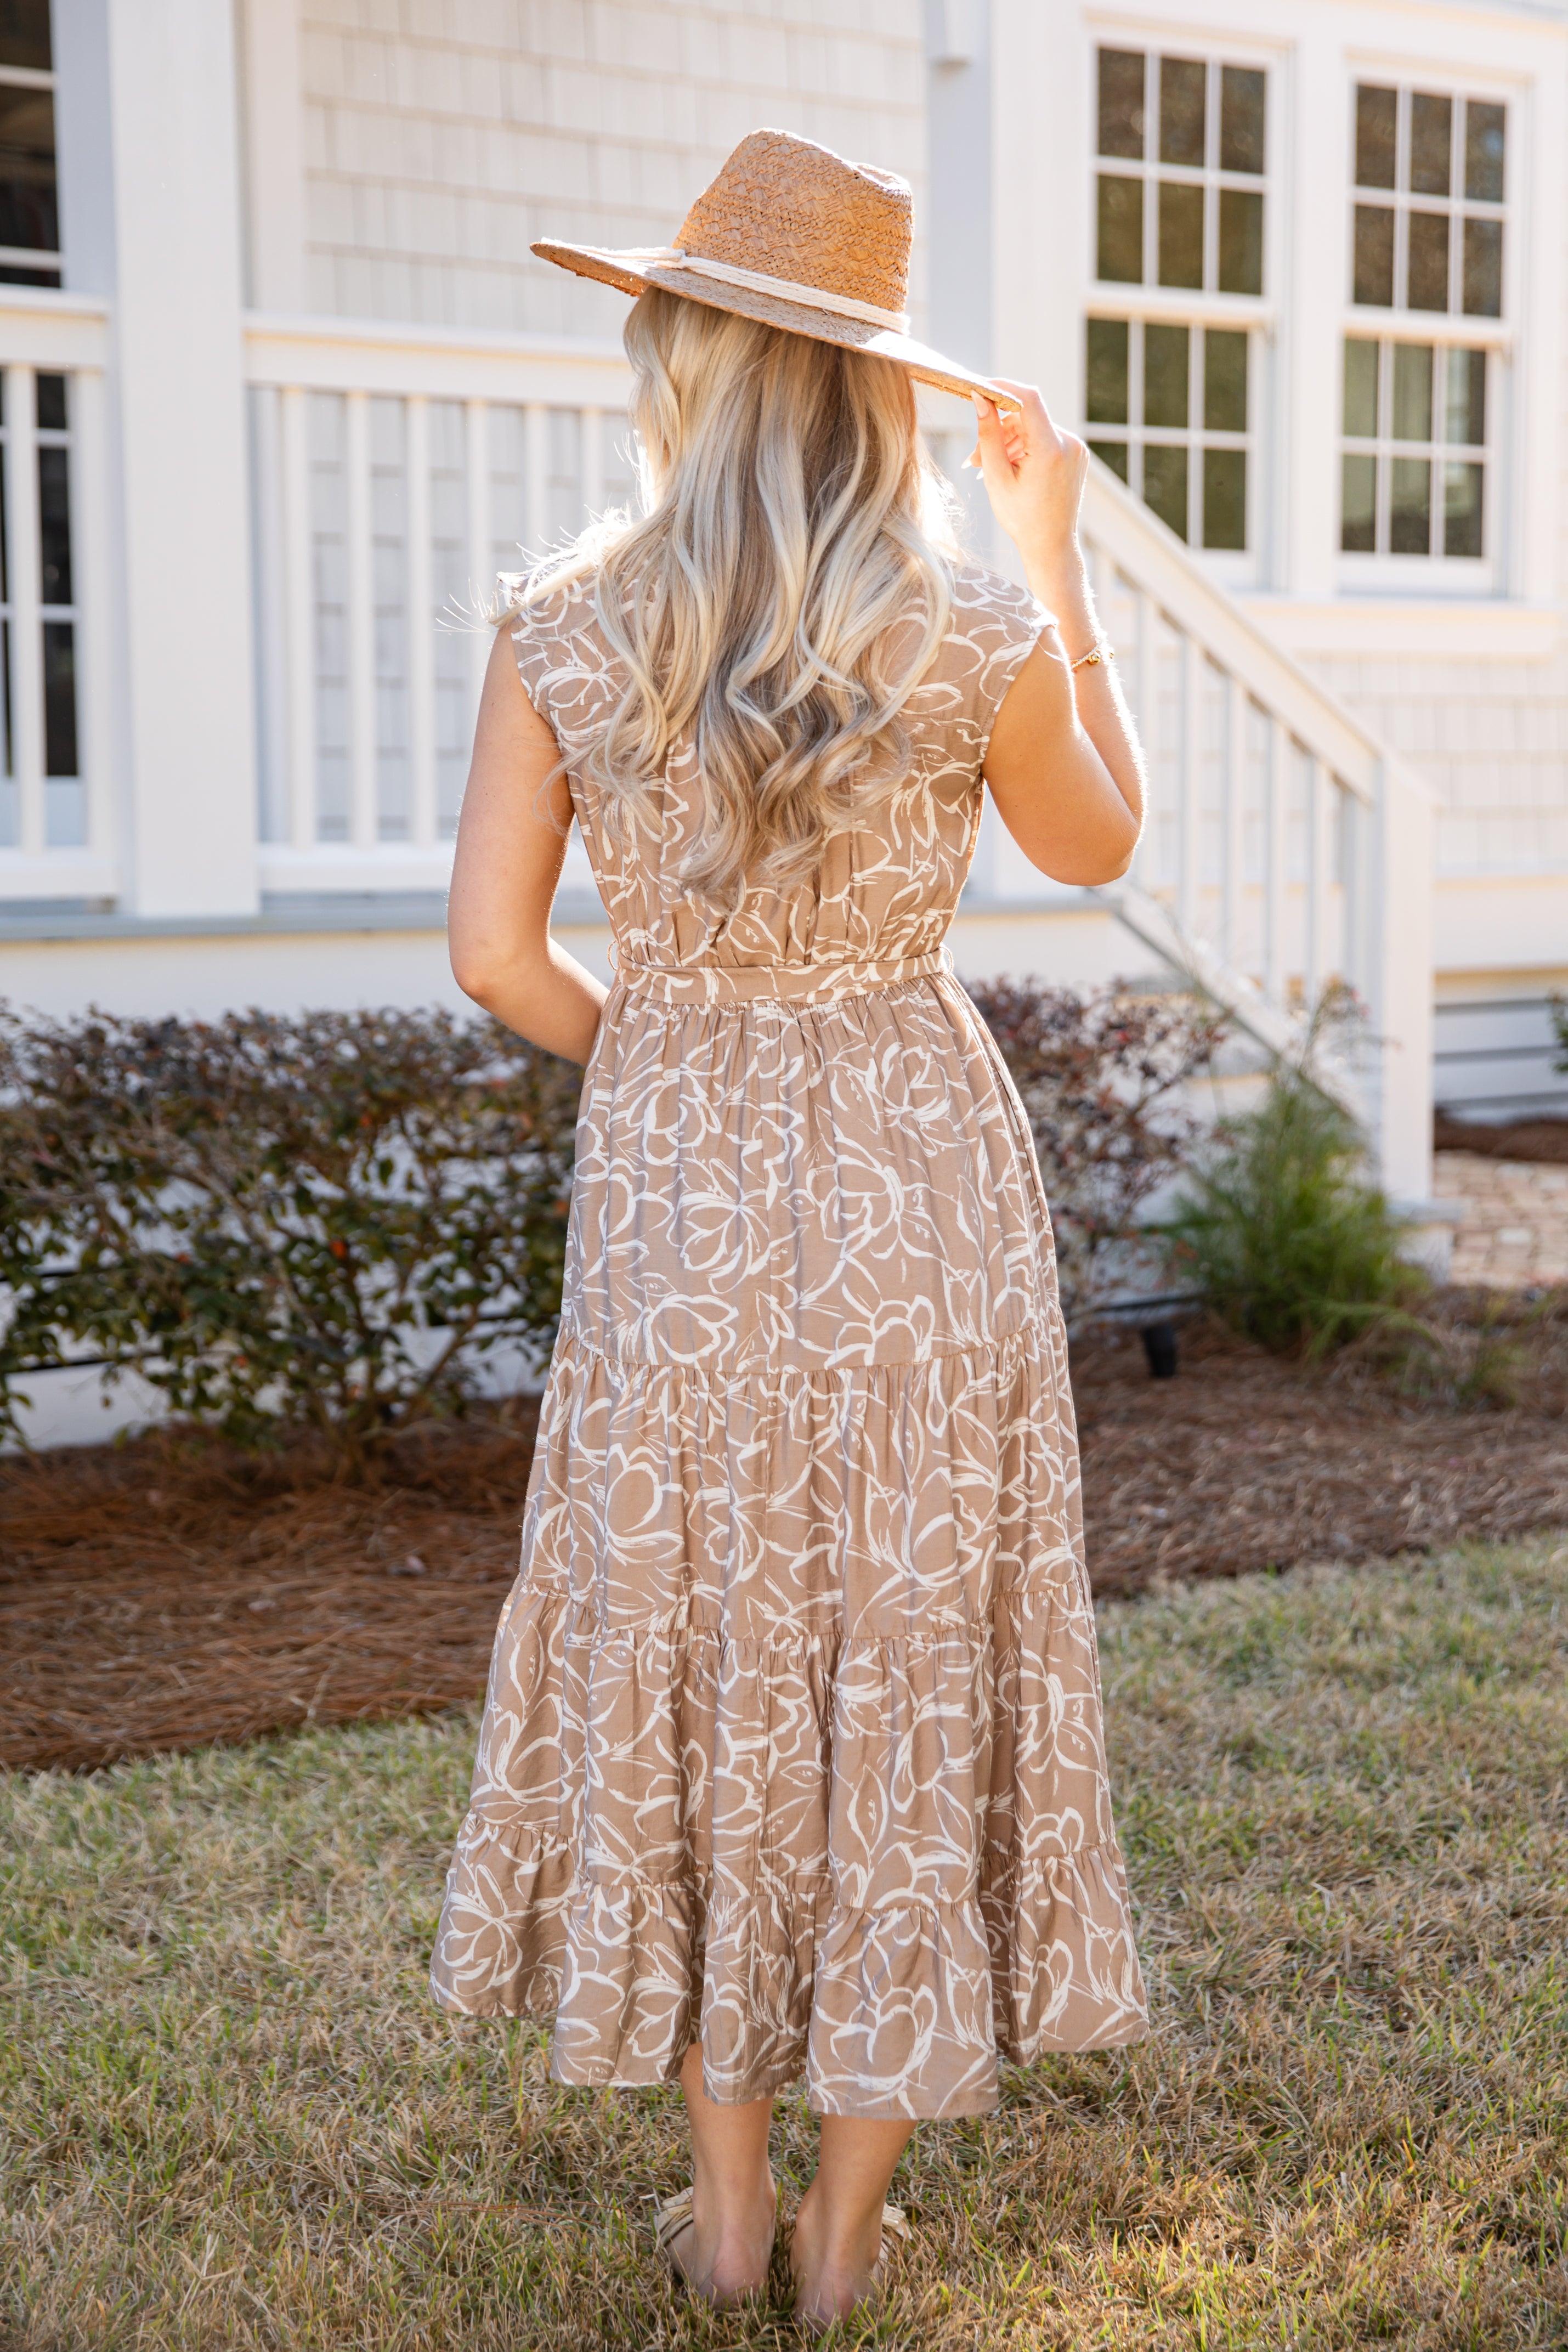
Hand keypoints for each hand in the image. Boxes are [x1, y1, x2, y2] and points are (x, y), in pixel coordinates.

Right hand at [967, 380, 1088, 592]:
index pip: (1027, 399)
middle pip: (1027, 417)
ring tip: (989, 468)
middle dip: (999, 429)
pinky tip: (1011, 469)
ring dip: (1010, 442)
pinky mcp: (1076, 454)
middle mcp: (1069, 443)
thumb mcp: (996, 476)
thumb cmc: (1021, 518)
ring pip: (1035, 429)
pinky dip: (1026, 448)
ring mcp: (1076, 448)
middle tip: (975, 456)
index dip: (1002, 388)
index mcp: (1050, 449)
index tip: (980, 389)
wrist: (1051, 546)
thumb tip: (980, 397)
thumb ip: (988, 434)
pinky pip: (1046, 439)